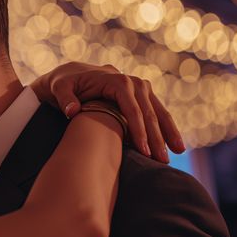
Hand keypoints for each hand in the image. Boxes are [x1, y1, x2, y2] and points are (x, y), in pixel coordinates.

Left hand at [31, 62, 184, 162]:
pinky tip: (174, 145)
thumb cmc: (62, 84)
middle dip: (157, 137)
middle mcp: (133, 82)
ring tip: (178, 153)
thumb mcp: (58, 88)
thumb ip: (65, 98)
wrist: (70, 75)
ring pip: (159, 111)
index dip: (138, 130)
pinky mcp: (142, 95)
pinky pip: (157, 112)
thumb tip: (72, 111)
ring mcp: (140, 87)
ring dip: (169, 133)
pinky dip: (166, 128)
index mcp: (116, 80)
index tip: (143, 152)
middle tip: (161, 161)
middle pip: (149, 112)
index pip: (132, 108)